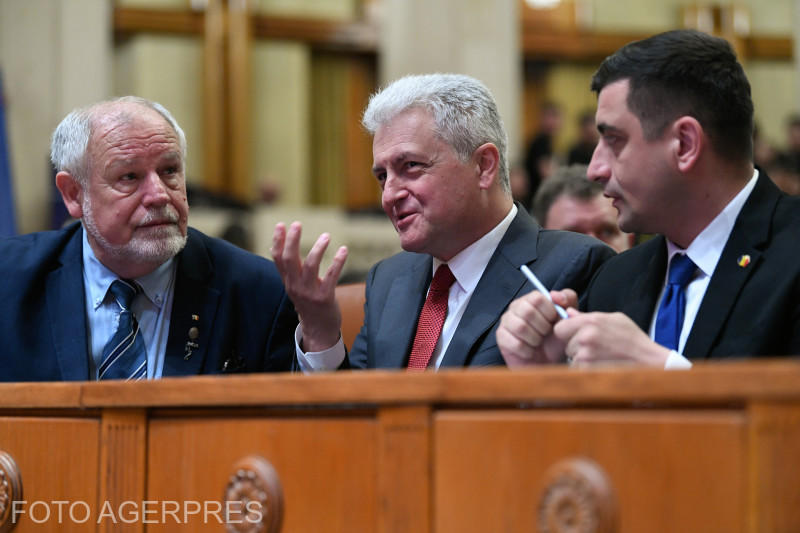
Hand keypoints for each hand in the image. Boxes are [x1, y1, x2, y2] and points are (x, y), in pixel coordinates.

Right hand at [272, 222, 347, 351]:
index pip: (278, 258)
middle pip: (290, 260)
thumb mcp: (295, 286)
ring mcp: (310, 292)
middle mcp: (296, 286)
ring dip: (318, 249)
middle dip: (293, 241)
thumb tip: (279, 247)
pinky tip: (343, 250)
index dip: (278, 241)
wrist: (318, 329)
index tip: (280, 224)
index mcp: (288, 281)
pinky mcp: (325, 298)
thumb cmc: (309, 303)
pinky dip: (337, 262)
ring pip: (310, 267)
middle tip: (297, 224)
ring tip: (326, 236)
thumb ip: (289, 268)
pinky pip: (331, 277)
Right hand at [497, 289, 576, 366]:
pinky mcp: (501, 337)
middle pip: (527, 311)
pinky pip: (515, 343)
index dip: (550, 312)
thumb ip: (567, 299)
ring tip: (538, 342)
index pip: (537, 298)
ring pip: (520, 327)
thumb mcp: (568, 317)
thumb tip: (555, 295)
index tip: (553, 321)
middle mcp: (516, 307)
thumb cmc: (556, 338)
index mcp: (531, 299)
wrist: (548, 361)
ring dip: (535, 339)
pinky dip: (527, 351)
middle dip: (543, 327)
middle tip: (546, 334)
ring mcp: (506, 321)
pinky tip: (530, 351)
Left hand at [553, 310, 670, 366]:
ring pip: (571, 358)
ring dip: (581, 359)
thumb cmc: (633, 339)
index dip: (566, 332)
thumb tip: (569, 313)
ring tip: (601, 357)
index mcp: (591, 321)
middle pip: (565, 344)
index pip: (560, 327)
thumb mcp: (614, 319)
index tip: (574, 336)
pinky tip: (601, 366)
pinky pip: (578, 370)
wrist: (649, 361)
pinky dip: (586, 370)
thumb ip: (588, 316)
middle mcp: (586, 337)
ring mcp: (586, 355)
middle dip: (574, 347)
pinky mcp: (589, 371)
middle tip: (594, 349)